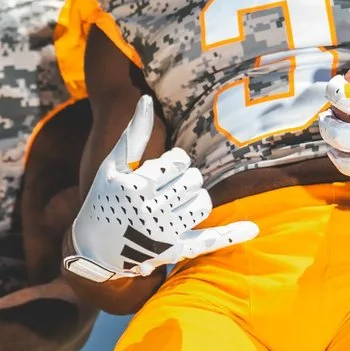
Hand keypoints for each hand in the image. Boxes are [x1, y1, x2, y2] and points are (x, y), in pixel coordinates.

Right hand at [63, 94, 257, 281]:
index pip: (179, 162)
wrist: (94, 249)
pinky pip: (209, 242)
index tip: (159, 170)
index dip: (173, 161)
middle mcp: (152, 211)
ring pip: (203, 204)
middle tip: (167, 187)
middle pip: (194, 181)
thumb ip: (133, 135)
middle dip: (184, 178)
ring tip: (178, 201)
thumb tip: (146, 99)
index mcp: (137, 187)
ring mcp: (165, 234)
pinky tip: (254, 228)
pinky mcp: (175, 251)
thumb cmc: (103, 199)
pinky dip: (232, 235)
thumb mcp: (113, 166)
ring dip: (195, 198)